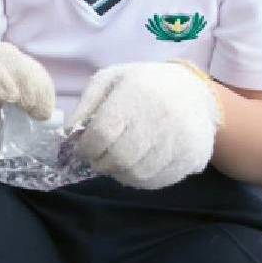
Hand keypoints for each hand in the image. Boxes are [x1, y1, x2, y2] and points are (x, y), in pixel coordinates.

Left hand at [64, 62, 221, 189]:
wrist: (192, 91)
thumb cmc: (142, 85)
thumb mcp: (109, 80)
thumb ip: (86, 106)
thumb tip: (69, 135)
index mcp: (136, 93)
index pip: (102, 133)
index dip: (86, 147)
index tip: (84, 147)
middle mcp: (161, 117)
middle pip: (120, 158)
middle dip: (100, 162)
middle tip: (99, 156)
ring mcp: (180, 140)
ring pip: (137, 174)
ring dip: (119, 172)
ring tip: (118, 158)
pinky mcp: (192, 158)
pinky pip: (156, 181)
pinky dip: (139, 179)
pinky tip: (137, 164)